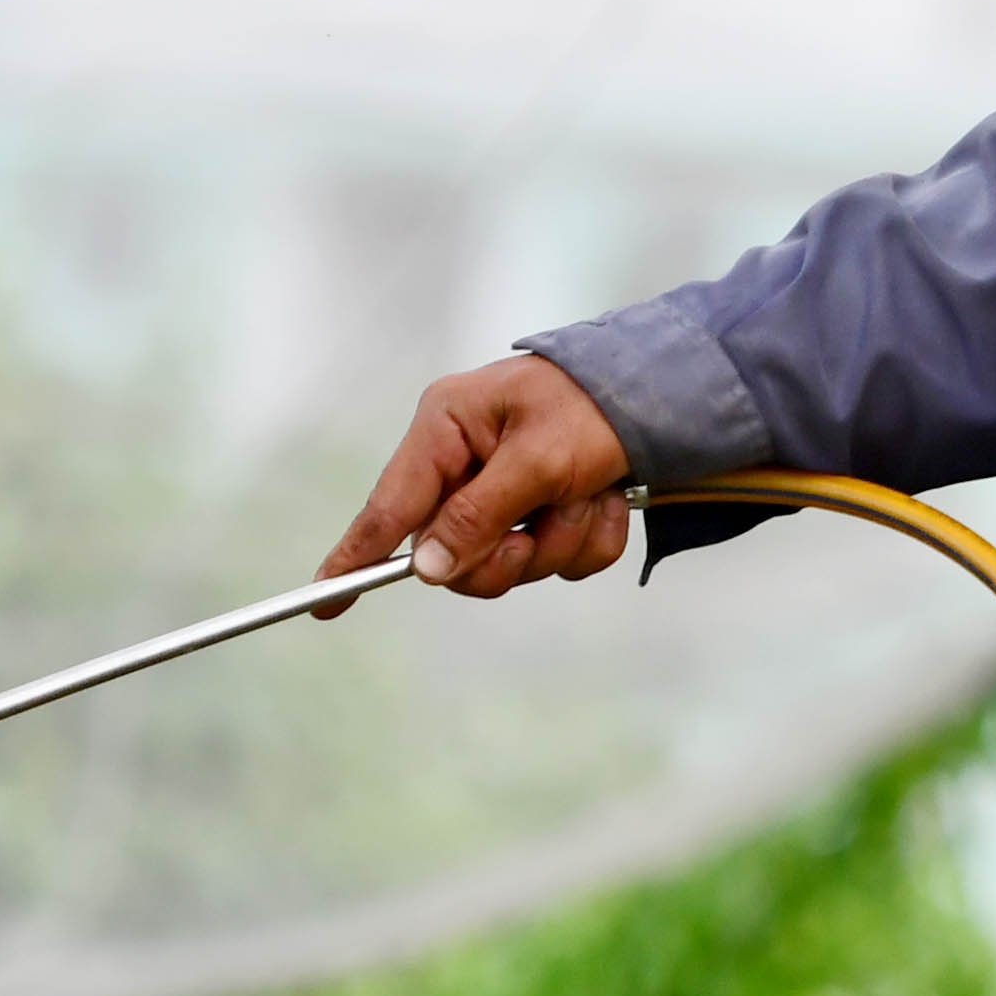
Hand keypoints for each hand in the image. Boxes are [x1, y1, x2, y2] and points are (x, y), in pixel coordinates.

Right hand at [323, 355, 636, 604]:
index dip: (355, 558)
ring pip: (512, 563)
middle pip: (454, 555)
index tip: (324, 601)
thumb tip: (426, 570)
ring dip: (559, 540)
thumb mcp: (536, 460)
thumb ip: (477, 516)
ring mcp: (506, 491)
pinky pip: (556, 559)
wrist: (670, 394)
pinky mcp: (544, 511)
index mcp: (446, 429)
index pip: (388, 507)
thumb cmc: (595, 408)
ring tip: (588, 496)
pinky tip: (606, 500)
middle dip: (507, 555)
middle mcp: (467, 462)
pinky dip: (587, 538)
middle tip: (536, 536)